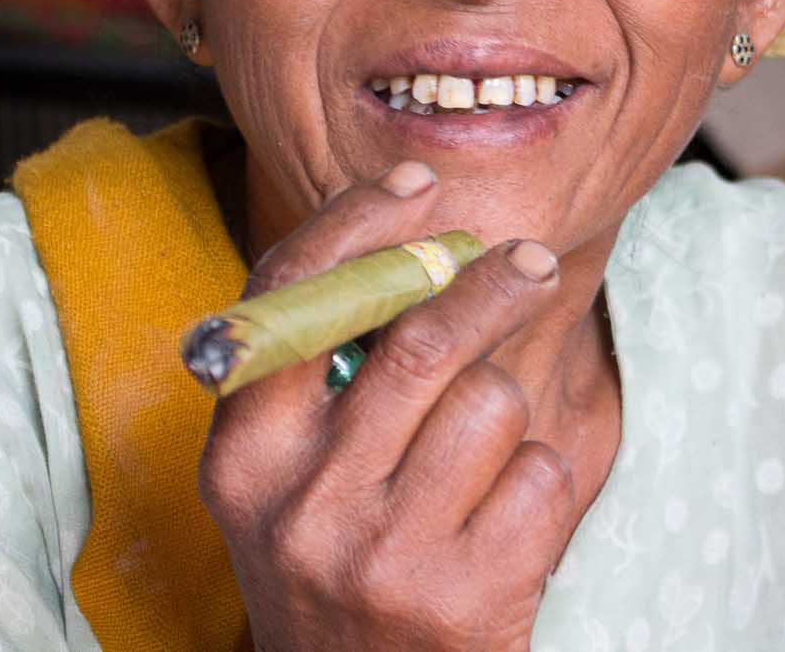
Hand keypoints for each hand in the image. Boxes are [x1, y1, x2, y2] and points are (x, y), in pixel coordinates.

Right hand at [198, 161, 575, 651]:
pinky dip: (541, 480)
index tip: (417, 182)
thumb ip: (324, 378)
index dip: (357, 224)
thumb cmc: (335, 564)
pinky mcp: (466, 601)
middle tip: (532, 260)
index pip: (292, 302)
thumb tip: (423, 243)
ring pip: (490, 403)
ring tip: (480, 462)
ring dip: (506, 411)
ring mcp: (383, 557)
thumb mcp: (289, 481)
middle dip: (489, 283)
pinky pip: (542, 473)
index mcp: (241, 458)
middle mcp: (301, 505)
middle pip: (417, 339)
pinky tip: (502, 524)